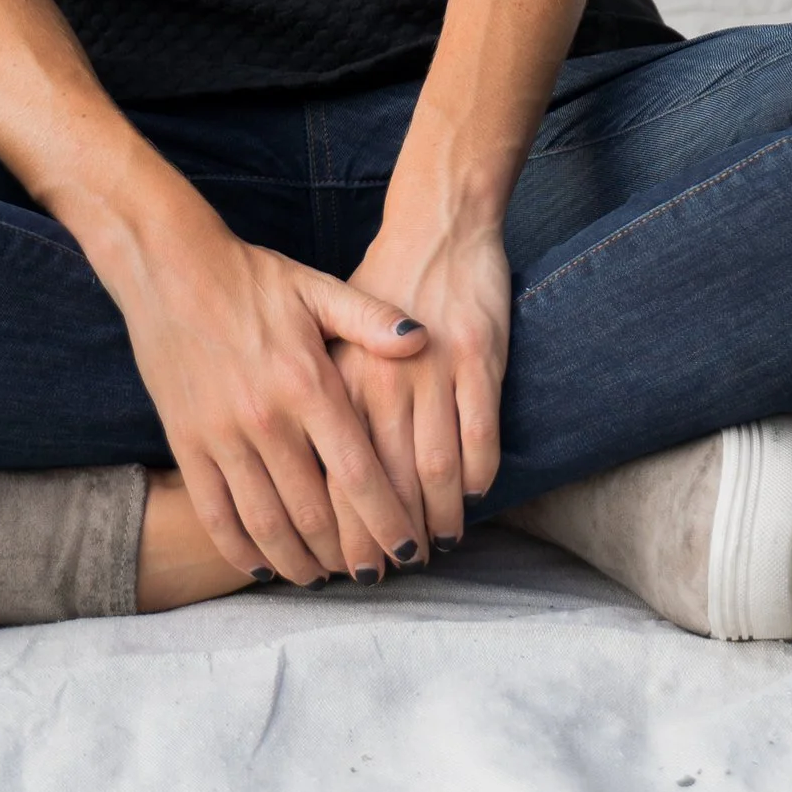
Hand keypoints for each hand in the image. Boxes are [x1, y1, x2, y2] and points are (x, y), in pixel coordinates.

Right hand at [111, 206, 430, 587]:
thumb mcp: (317, 288)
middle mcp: (267, 419)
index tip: (409, 551)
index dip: (388, 521)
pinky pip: (216, 514)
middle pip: (318, 512)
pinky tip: (264, 566)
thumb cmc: (250, 278)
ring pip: (268, 524)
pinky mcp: (186, 444)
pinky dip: (242, 550)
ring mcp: (222, 436)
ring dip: (300, 562)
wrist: (168, 266)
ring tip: (325, 577)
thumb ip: (371, 319)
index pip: (360, 473)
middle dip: (351, 553)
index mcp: (309, 383)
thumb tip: (423, 338)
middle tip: (373, 573)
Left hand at [330, 197, 510, 562]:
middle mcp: (380, 380)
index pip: (333, 475)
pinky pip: (480, 439)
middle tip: (395, 567)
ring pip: (435, 471)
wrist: (435, 224)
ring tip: (438, 543)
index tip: (349, 562)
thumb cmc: (381, 285)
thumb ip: (326, 397)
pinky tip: (473, 497)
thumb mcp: (333, 333)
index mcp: (339, 378)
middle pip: (383, 484)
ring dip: (438, 518)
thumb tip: (310, 475)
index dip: (343, 526)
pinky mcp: (480, 359)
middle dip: (388, 537)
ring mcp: (433, 372)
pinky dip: (478, 477)